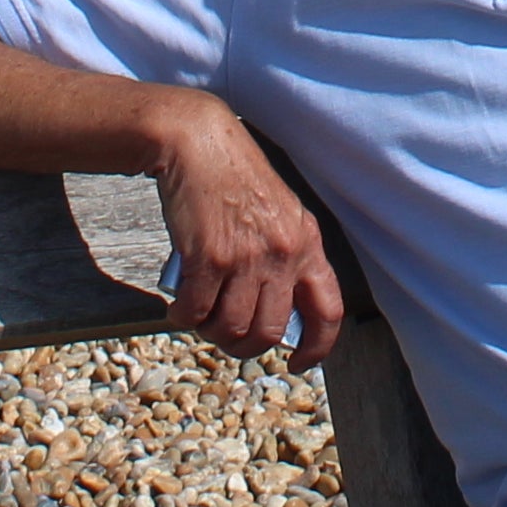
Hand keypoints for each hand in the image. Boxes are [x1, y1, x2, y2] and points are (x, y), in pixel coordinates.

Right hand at [147, 100, 342, 370]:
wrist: (198, 142)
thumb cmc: (234, 178)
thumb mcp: (279, 213)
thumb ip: (285, 256)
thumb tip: (274, 312)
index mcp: (307, 242)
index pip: (328, 311)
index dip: (317, 348)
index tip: (298, 364)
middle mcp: (284, 254)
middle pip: (269, 331)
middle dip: (245, 347)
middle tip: (227, 338)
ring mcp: (247, 257)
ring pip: (232, 328)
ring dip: (212, 334)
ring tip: (200, 319)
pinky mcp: (209, 257)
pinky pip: (196, 312)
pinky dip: (184, 318)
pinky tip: (178, 309)